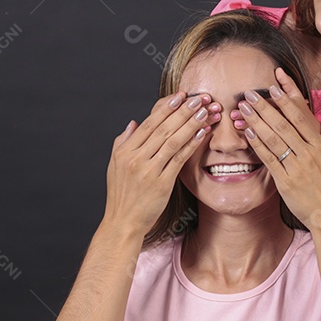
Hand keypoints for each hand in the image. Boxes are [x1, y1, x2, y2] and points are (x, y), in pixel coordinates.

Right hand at [103, 92, 220, 233]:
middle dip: (182, 111)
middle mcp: (135, 158)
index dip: (165, 108)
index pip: (148, 123)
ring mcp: (148, 170)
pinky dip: (191, 144)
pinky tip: (202, 133)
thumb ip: (122, 142)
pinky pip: (179, 159)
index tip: (179, 96)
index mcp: (124, 151)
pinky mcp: (161, 183)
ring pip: (172, 141)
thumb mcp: (115, 166)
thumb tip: (133, 123)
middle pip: (162, 128)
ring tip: (205, 111)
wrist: (123, 223)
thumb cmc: (121, 196)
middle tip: (198, 98)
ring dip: (190, 124)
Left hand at [236, 67, 320, 226]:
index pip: (301, 118)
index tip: (273, 88)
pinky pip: (269, 159)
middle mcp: (309, 154)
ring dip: (256, 121)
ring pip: (273, 139)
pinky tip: (248, 132)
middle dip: (265, 107)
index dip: (285, 101)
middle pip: (283, 125)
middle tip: (250, 93)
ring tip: (243, 108)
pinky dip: (258, 144)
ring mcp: (296, 167)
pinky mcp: (285, 181)